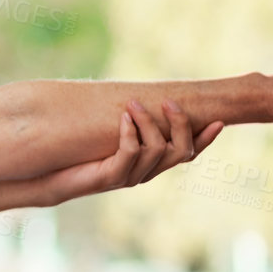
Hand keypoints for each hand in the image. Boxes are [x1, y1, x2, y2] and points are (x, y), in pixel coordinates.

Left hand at [43, 99, 223, 203]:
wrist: (53, 177)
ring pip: (158, 148)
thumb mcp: (111, 135)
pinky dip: (130, 132)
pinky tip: (122, 118)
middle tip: (167, 102)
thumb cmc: (82, 154)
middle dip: (179, 123)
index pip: (188, 153)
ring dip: (148, 122)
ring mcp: (130, 177)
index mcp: (151, 163)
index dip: (205, 140)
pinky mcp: (111, 177)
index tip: (219, 121)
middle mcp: (145, 172)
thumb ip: (132, 123)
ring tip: (132, 104)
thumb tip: (143, 95)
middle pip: (181, 151)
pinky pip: (132, 152)